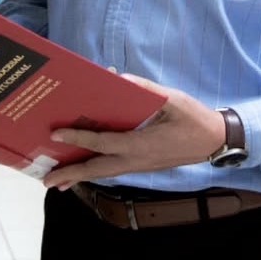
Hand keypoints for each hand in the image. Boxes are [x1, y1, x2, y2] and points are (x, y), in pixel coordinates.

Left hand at [42, 77, 226, 189]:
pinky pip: (114, 171)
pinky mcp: (143, 166)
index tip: (57, 134)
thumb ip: (146, 90)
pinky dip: (96, 172)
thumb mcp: (173, 99)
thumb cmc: (194, 118)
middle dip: (71, 174)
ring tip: (58, 181)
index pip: (103, 143)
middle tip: (46, 180)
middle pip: (97, 169)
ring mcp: (140, 166)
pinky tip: (87, 171)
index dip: (79, 139)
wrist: (214, 141)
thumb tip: (118, 79)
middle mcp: (136, 160)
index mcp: (141, 144)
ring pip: (104, 173)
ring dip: (81, 177)